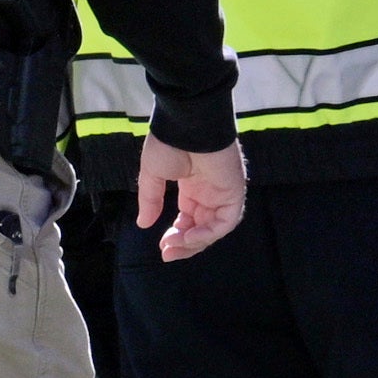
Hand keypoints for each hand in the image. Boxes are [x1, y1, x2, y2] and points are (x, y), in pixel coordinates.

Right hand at [137, 132, 246, 260]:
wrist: (187, 123)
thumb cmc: (169, 142)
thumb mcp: (153, 175)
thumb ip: (151, 200)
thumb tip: (143, 224)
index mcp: (193, 187)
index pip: (189, 220)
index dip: (177, 236)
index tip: (162, 247)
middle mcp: (209, 193)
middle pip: (202, 228)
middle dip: (185, 244)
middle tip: (167, 254)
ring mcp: (223, 192)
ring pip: (214, 229)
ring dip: (194, 241)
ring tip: (174, 246)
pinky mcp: (234, 191)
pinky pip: (226, 221)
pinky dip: (208, 233)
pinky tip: (188, 236)